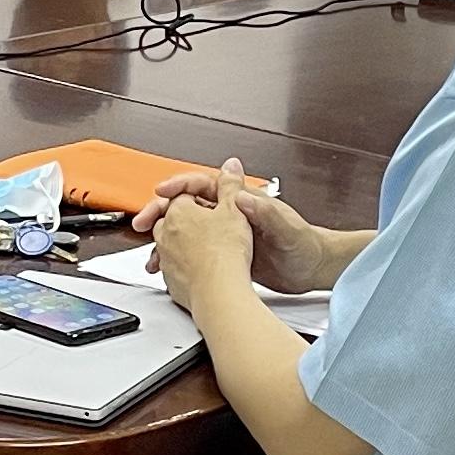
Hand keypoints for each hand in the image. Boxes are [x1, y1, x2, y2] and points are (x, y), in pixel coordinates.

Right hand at [139, 165, 323, 289]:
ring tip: (150, 253)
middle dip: (161, 211)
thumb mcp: (285, 228)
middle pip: (187, 207)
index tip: (161, 190)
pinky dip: (177, 259)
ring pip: (186, 231)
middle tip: (142, 221)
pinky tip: (168, 269)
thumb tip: (242, 197)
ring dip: (165, 239)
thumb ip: (265, 212)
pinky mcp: (226, 255)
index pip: (204, 185)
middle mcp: (231, 216)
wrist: (312, 269)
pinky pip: (194, 253)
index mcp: (242, 202)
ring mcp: (226, 235)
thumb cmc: (304, 244)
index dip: (180, 186)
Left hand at [143, 177, 253, 305]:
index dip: (196, 197)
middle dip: (184, 219)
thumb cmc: (226, 254)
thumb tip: (230, 166)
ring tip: (201, 247)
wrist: (219, 293)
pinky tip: (199, 268)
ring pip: (167, 243)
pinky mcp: (169, 279)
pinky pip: (172, 266)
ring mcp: (165, 257)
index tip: (207, 203)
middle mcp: (166, 232)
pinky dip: (183, 265)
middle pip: (169, 218)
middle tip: (201, 223)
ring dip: (180, 242)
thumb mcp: (235, 210)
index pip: (182, 195)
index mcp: (180, 211)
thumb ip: (231, 185)